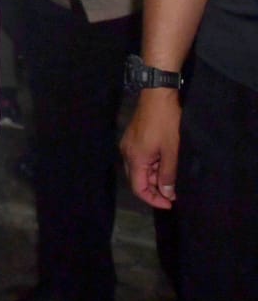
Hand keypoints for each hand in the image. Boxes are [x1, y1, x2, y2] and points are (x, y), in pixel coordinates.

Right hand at [121, 89, 181, 208]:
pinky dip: (150, 167)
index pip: (138, 188)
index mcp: (135, 159)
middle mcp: (127, 153)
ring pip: (138, 170)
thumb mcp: (171, 152)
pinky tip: (163, 165)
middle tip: (173, 194)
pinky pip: (139, 160)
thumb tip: (167, 193)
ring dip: (153, 178)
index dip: (153, 200)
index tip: (170, 204)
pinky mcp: (132, 138)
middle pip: (136, 180)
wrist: (157, 96)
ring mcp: (128, 145)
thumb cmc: (165, 124)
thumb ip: (168, 175)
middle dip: (154, 190)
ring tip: (171, 180)